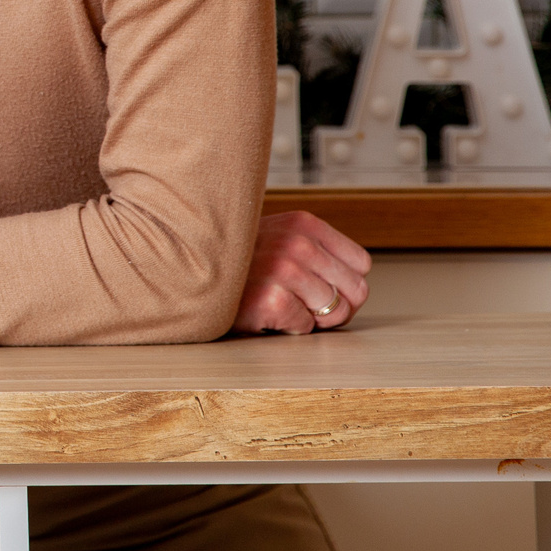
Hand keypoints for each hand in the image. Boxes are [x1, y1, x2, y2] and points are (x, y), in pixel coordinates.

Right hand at [231, 210, 372, 335]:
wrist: (189, 274)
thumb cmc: (238, 263)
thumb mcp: (278, 238)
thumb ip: (316, 250)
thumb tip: (357, 287)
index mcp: (304, 223)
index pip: (361, 264)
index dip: (343, 283)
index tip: (319, 286)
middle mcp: (297, 242)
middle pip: (356, 291)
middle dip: (333, 305)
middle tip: (301, 302)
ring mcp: (285, 270)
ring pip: (336, 312)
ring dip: (311, 318)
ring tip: (282, 305)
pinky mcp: (272, 299)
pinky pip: (306, 327)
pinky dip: (287, 327)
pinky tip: (264, 312)